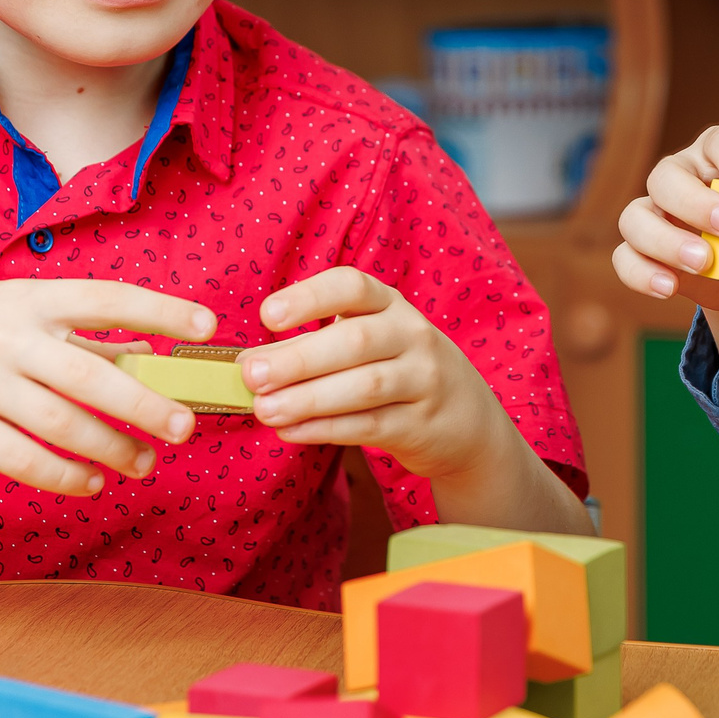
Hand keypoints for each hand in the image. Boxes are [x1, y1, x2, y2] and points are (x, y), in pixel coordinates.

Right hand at [0, 278, 218, 497]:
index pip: (108, 298)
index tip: (207, 325)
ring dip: (114, 449)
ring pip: (65, 425)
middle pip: (95, 375)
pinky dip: (65, 475)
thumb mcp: (9, 308)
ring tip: (143, 463)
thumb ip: (72, 331)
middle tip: (185, 427)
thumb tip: (144, 352)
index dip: (161, 310)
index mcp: (28, 298)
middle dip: (148, 404)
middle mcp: (8, 338)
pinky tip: (91, 481)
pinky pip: (25, 460)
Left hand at [236, 268, 518, 481]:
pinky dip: (325, 429)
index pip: (352, 287)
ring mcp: (423, 381)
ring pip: (364, 386)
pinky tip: (291, 431)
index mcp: (391, 305)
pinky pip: (370, 426)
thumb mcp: (370, 342)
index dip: (310, 297)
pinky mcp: (421, 425)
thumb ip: (313, 345)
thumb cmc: (399, 370)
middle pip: (356, 340)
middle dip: (299, 358)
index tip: (268, 316)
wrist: (467, 420)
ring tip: (264, 410)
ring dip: (308, 399)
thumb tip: (250, 361)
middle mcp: (413, 336)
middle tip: (252, 375)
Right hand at [613, 123, 718, 355]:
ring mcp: (655, 212)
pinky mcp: (642, 250)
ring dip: (665, 240)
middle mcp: (681, 175)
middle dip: (695, 202)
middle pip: (668, 175)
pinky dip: (642, 273)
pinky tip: (670, 287)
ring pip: (636, 216)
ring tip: (704, 263)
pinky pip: (625, 258)